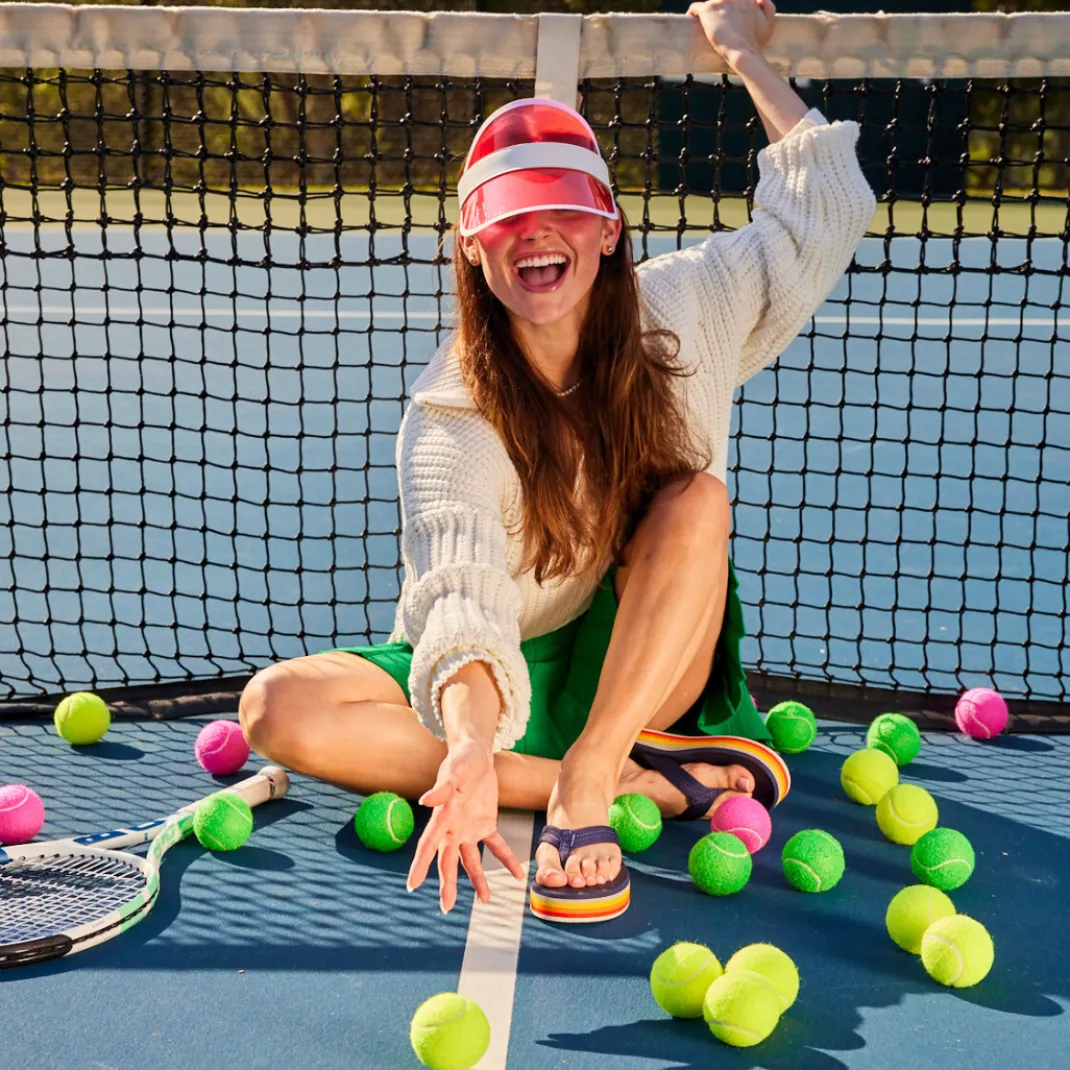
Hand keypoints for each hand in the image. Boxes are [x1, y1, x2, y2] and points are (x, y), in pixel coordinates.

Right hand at [407, 738, 526, 912]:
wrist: (477, 755)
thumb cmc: (461, 760)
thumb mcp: (454, 772)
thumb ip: (442, 788)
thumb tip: (425, 801)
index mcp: (442, 817)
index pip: (427, 845)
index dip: (419, 865)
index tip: (411, 885)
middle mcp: (452, 828)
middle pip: (448, 860)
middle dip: (447, 884)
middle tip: (446, 907)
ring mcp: (469, 829)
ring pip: (471, 860)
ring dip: (478, 880)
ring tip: (485, 900)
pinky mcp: (486, 825)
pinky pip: (496, 846)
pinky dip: (506, 860)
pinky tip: (516, 874)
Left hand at [687, 0, 775, 69]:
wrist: (742, 52)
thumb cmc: (755, 42)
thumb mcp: (769, 24)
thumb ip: (768, 8)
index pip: (735, 1)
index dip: (731, 9)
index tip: (728, 20)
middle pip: (722, 2)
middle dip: (720, 12)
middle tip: (716, 25)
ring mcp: (720, 1)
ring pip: (710, 5)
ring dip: (708, 15)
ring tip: (705, 27)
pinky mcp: (707, 9)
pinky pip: (695, 8)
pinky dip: (693, 13)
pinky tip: (691, 21)